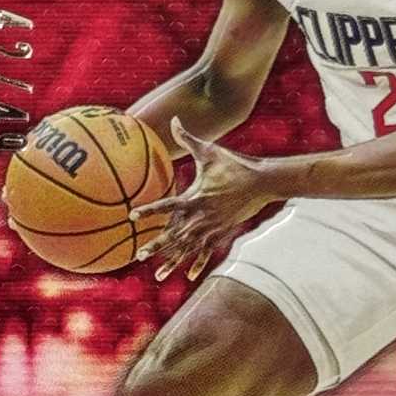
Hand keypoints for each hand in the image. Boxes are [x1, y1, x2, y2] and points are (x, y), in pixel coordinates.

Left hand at [131, 117, 275, 282]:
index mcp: (194, 198)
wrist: (262, 182)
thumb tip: (176, 119)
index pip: (166, 206)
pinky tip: (189, 276)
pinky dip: (198, 263)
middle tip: (138, 255)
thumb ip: (188, 138)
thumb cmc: (235, 164)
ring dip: (173, 262)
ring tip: (159, 275)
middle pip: (174, 235)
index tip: (132, 217)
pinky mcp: (222, 233)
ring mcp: (212, 227)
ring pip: (188, 249)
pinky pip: (207, 252)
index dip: (148, 211)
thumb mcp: (210, 151)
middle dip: (156, 246)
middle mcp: (201, 216)